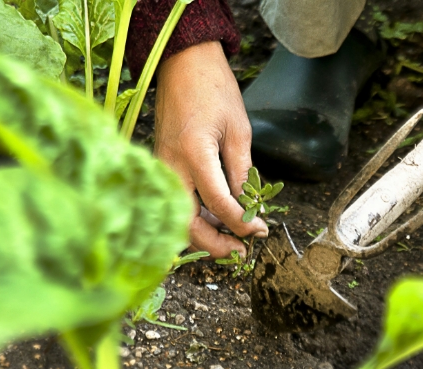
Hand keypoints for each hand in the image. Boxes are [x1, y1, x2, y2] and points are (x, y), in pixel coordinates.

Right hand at [155, 41, 266, 257]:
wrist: (182, 64)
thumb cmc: (213, 89)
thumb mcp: (238, 131)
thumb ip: (241, 173)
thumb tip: (247, 207)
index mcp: (194, 154)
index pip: (220, 205)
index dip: (243, 223)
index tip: (260, 230)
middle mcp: (171, 167)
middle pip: (188, 224)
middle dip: (215, 245)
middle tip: (241, 251)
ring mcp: (162, 168)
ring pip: (178, 218)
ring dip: (204, 234)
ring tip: (231, 238)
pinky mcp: (161, 167)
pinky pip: (176, 203)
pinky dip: (195, 218)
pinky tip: (216, 220)